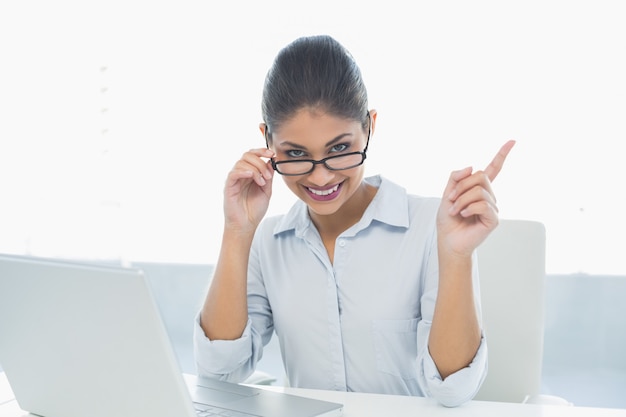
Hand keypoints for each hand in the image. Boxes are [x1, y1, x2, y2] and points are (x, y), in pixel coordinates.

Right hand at [223, 148, 274, 231]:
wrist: (246, 225)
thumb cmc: (254, 210)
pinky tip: (252, 176)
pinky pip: (234, 173)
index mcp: (250, 173)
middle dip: (260, 161)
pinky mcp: (229, 187)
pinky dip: (244, 171)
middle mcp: (241, 174)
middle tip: (268, 175)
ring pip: (241, 162)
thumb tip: (271, 162)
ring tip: (262, 182)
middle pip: (247, 155)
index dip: (262, 151)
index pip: (253, 155)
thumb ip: (269, 176)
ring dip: (255, 169)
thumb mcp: (267, 191)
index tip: (272, 154)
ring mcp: (234, 180)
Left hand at [436, 140, 515, 256]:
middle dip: (462, 186)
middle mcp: (489, 196)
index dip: (502, 155)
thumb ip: (456, 177)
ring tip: (456, 211)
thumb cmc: (448, 219)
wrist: (448, 240)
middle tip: (452, 199)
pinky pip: (483, 204)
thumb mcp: (447, 193)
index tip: (512, 141)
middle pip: (481, 176)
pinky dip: (469, 208)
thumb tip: (472, 167)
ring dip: (462, 200)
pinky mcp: (493, 219)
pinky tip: (464, 215)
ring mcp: (492, 207)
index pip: (493, 169)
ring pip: (479, 191)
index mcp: (478, 188)